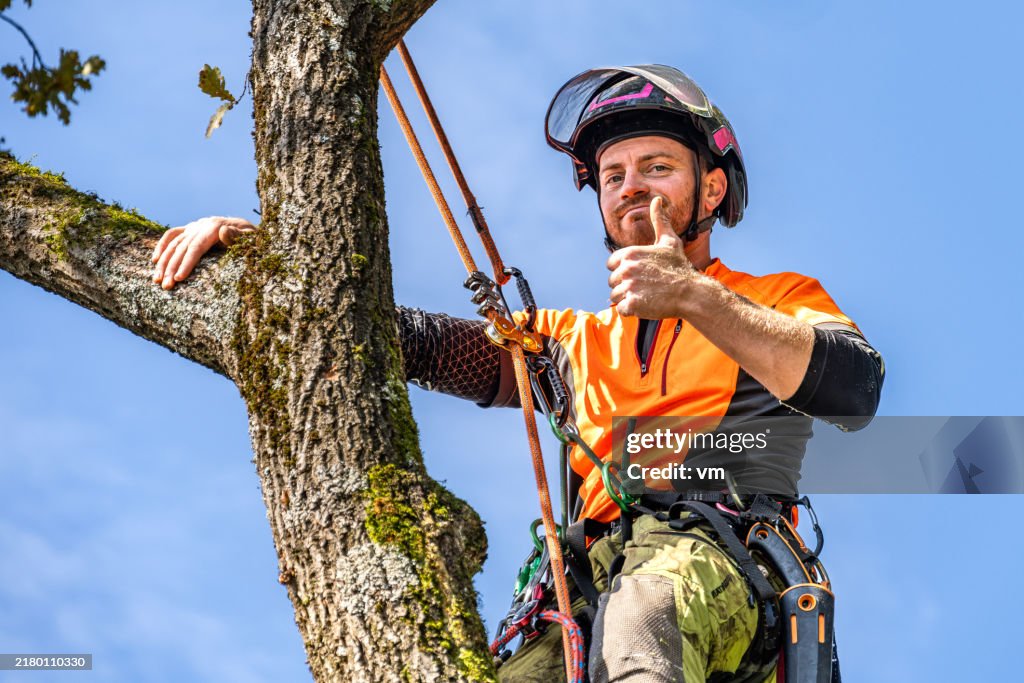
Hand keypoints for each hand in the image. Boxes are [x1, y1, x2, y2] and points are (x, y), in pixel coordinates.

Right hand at [151, 216, 255, 289]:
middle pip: (182, 247)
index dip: (187, 263)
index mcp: (215, 227)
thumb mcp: (251, 238)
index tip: (179, 279)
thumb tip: (223, 231)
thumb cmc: (253, 240)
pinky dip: (161, 246)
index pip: (197, 247)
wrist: (249, 228)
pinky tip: (153, 261)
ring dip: (163, 262)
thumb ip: (238, 237)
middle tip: (166, 287)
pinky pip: (172, 235)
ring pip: (174, 243)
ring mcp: (195, 226)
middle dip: (172, 268)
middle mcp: (202, 225)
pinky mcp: (190, 229)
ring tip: (157, 281)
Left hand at [606, 196, 699, 317]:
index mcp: (629, 253)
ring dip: (629, 298)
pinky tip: (646, 304)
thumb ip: (659, 220)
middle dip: (627, 285)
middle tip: (647, 286)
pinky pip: (622, 309)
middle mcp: (626, 269)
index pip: (611, 264)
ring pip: (616, 296)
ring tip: (647, 295)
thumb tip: (656, 199)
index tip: (640, 273)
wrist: (691, 292)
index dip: (624, 270)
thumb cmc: (679, 267)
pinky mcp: (632, 304)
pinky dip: (632, 310)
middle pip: (613, 281)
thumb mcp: (669, 241)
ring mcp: (628, 287)